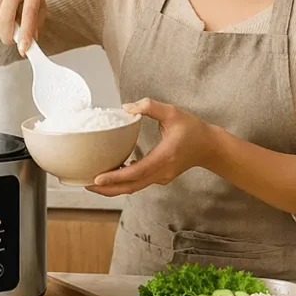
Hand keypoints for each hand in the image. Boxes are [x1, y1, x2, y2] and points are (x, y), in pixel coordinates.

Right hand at [0, 0, 45, 55]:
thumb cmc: (28, 2)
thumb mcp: (38, 13)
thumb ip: (34, 27)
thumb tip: (28, 44)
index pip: (28, 13)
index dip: (25, 33)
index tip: (23, 48)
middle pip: (6, 16)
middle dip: (7, 35)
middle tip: (11, 41)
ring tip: (7, 24)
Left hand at [86, 98, 217, 196]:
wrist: (209, 146)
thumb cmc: (192, 129)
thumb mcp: (173, 112)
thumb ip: (150, 107)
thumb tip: (127, 108)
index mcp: (164, 157)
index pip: (136, 172)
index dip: (115, 177)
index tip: (97, 178)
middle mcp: (162, 172)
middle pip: (131, 187)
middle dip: (107, 188)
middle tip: (86, 183)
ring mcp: (161, 177)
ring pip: (133, 187)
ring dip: (113, 187)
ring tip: (93, 181)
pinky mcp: (160, 177)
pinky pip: (138, 183)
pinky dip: (123, 182)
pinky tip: (111, 173)